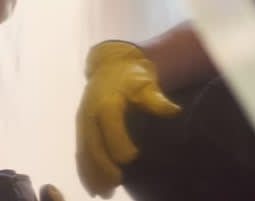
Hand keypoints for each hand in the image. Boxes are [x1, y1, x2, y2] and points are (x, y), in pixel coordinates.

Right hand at [76, 41, 181, 197]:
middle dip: (103, 165)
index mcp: (106, 101)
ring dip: (93, 172)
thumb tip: (173, 111)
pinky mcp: (82, 128)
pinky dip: (85, 170)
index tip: (133, 158)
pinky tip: (94, 187)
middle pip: (93, 142)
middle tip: (118, 182)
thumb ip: (156, 100)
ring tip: (105, 191)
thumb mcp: (146, 84)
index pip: (109, 125)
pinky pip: (81, 152)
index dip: (119, 143)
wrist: (110, 67)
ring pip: (84, 150)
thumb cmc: (132, 77)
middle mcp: (90, 112)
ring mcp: (83, 121)